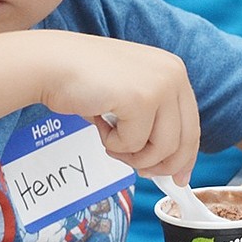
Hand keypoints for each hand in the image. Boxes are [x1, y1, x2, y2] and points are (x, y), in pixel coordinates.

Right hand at [37, 33, 198, 183]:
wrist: (51, 64)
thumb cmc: (82, 79)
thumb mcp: (129, 94)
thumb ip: (151, 120)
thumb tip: (165, 163)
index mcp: (172, 69)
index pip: (191, 124)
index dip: (185, 156)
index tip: (178, 177)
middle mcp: (172, 74)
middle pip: (184, 141)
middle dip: (160, 164)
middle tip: (141, 172)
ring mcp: (159, 85)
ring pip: (162, 148)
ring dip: (132, 155)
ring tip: (111, 140)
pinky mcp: (141, 99)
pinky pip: (135, 144)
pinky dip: (113, 144)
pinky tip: (100, 124)